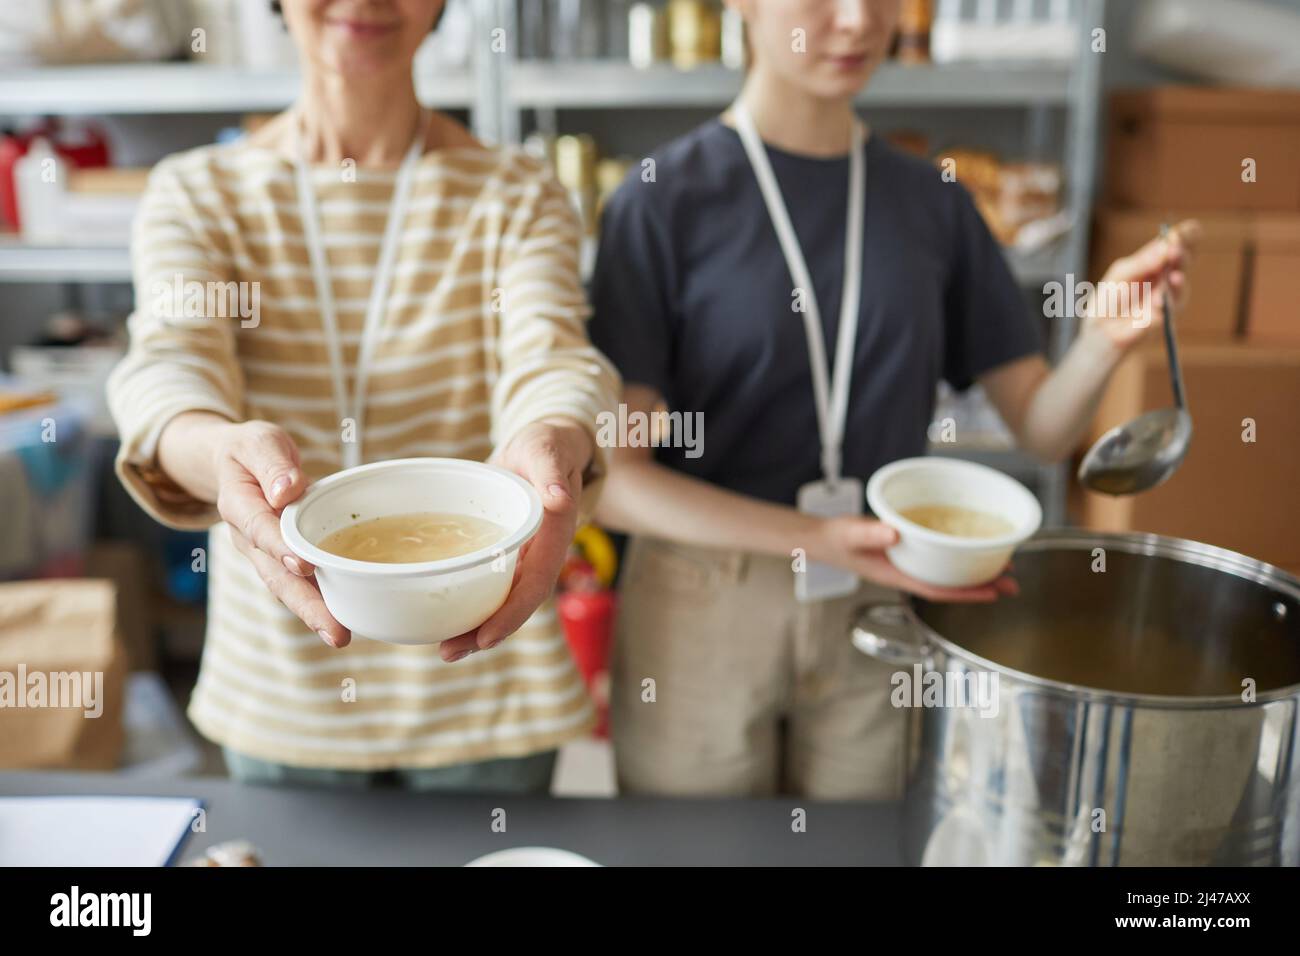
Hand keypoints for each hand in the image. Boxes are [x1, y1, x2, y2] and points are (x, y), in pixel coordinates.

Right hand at [213, 420, 349, 647]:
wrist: (233, 464)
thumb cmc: (250, 451)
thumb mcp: (258, 441)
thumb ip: (272, 463)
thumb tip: (287, 490)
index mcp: (238, 505)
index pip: (259, 529)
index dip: (280, 547)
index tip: (303, 564)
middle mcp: (248, 538)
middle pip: (275, 576)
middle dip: (305, 604)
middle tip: (335, 631)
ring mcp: (264, 554)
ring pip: (287, 588)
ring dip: (314, 613)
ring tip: (340, 636)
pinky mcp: (282, 560)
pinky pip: (300, 583)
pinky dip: (321, 601)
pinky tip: (346, 619)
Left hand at [437, 418, 592, 661]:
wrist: (545, 448)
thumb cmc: (545, 446)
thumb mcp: (546, 450)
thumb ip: (551, 472)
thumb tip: (560, 499)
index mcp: (554, 534)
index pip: (537, 583)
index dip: (512, 613)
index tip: (486, 636)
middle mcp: (541, 554)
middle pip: (516, 604)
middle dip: (487, 633)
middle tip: (449, 652)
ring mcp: (525, 558)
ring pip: (503, 602)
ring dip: (476, 628)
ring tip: (444, 649)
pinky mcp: (507, 556)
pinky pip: (491, 587)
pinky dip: (469, 606)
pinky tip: (444, 620)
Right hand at [809, 514, 1018, 602]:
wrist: (822, 538)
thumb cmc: (835, 539)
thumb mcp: (851, 533)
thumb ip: (870, 532)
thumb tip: (896, 532)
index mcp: (897, 575)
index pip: (938, 589)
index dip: (967, 593)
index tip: (993, 592)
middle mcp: (908, 572)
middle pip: (951, 583)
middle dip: (981, 584)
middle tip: (1013, 580)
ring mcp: (909, 563)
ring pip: (948, 571)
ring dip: (975, 570)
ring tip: (1003, 566)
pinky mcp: (909, 550)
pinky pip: (939, 557)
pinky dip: (958, 553)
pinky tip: (971, 546)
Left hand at [1084, 219, 1200, 352]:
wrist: (1101, 330)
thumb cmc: (1108, 299)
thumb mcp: (1120, 275)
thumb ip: (1140, 263)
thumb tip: (1164, 249)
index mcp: (1151, 261)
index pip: (1171, 244)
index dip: (1183, 235)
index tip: (1191, 228)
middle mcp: (1163, 276)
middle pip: (1182, 260)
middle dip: (1183, 252)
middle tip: (1176, 248)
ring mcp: (1167, 295)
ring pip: (1180, 281)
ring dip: (1178, 274)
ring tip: (1173, 270)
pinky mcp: (1166, 315)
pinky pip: (1173, 304)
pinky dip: (1169, 298)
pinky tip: (1164, 293)